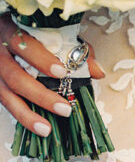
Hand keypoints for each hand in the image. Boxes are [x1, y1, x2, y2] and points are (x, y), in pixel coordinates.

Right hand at [0, 12, 104, 135]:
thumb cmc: (29, 32)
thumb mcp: (50, 33)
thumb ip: (74, 49)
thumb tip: (97, 71)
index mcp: (11, 32)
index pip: (23, 44)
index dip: (41, 59)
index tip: (61, 72)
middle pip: (15, 76)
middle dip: (40, 95)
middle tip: (64, 108)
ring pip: (6, 95)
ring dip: (27, 115)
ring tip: (47, 129)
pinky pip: (6, 104)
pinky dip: (22, 117)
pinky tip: (37, 127)